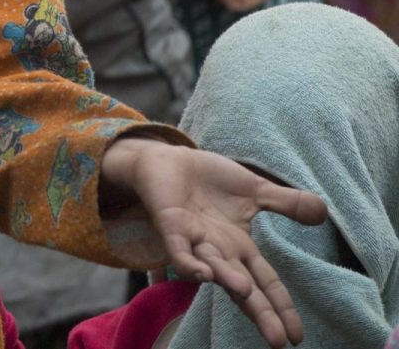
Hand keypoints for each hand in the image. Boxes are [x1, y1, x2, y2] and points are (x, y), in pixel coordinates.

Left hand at [98, 136, 327, 345]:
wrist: (168, 159)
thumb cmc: (209, 181)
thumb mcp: (255, 191)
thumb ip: (286, 203)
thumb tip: (323, 212)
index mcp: (240, 247)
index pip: (267, 283)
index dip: (282, 307)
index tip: (297, 337)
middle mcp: (219, 251)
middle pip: (244, 287)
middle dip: (261, 312)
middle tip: (278, 340)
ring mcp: (194, 240)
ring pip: (214, 267)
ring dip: (229, 280)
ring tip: (246, 293)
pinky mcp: (171, 226)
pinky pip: (178, 249)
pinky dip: (188, 262)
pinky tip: (201, 273)